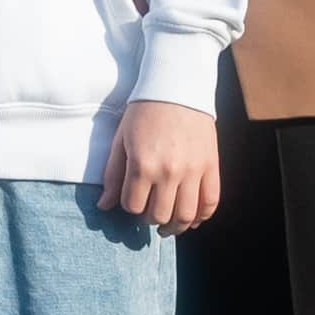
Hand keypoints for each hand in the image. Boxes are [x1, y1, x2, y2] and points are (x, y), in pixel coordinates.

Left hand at [102, 97, 221, 230]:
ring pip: (185, 216)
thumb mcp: (121, 140)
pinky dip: (202, 217)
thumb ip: (113, 175)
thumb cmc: (144, 111)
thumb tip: (104, 206)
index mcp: (142, 165)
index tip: (131, 200)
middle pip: (159, 215)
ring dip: (175, 227)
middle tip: (148, 212)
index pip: (133, 206)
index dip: (129, 207)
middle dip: (150, 218)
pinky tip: (192, 219)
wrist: (178, 87)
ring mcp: (193, 171)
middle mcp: (169, 172)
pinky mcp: (211, 166)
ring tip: (168, 226)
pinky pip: (210, 202)